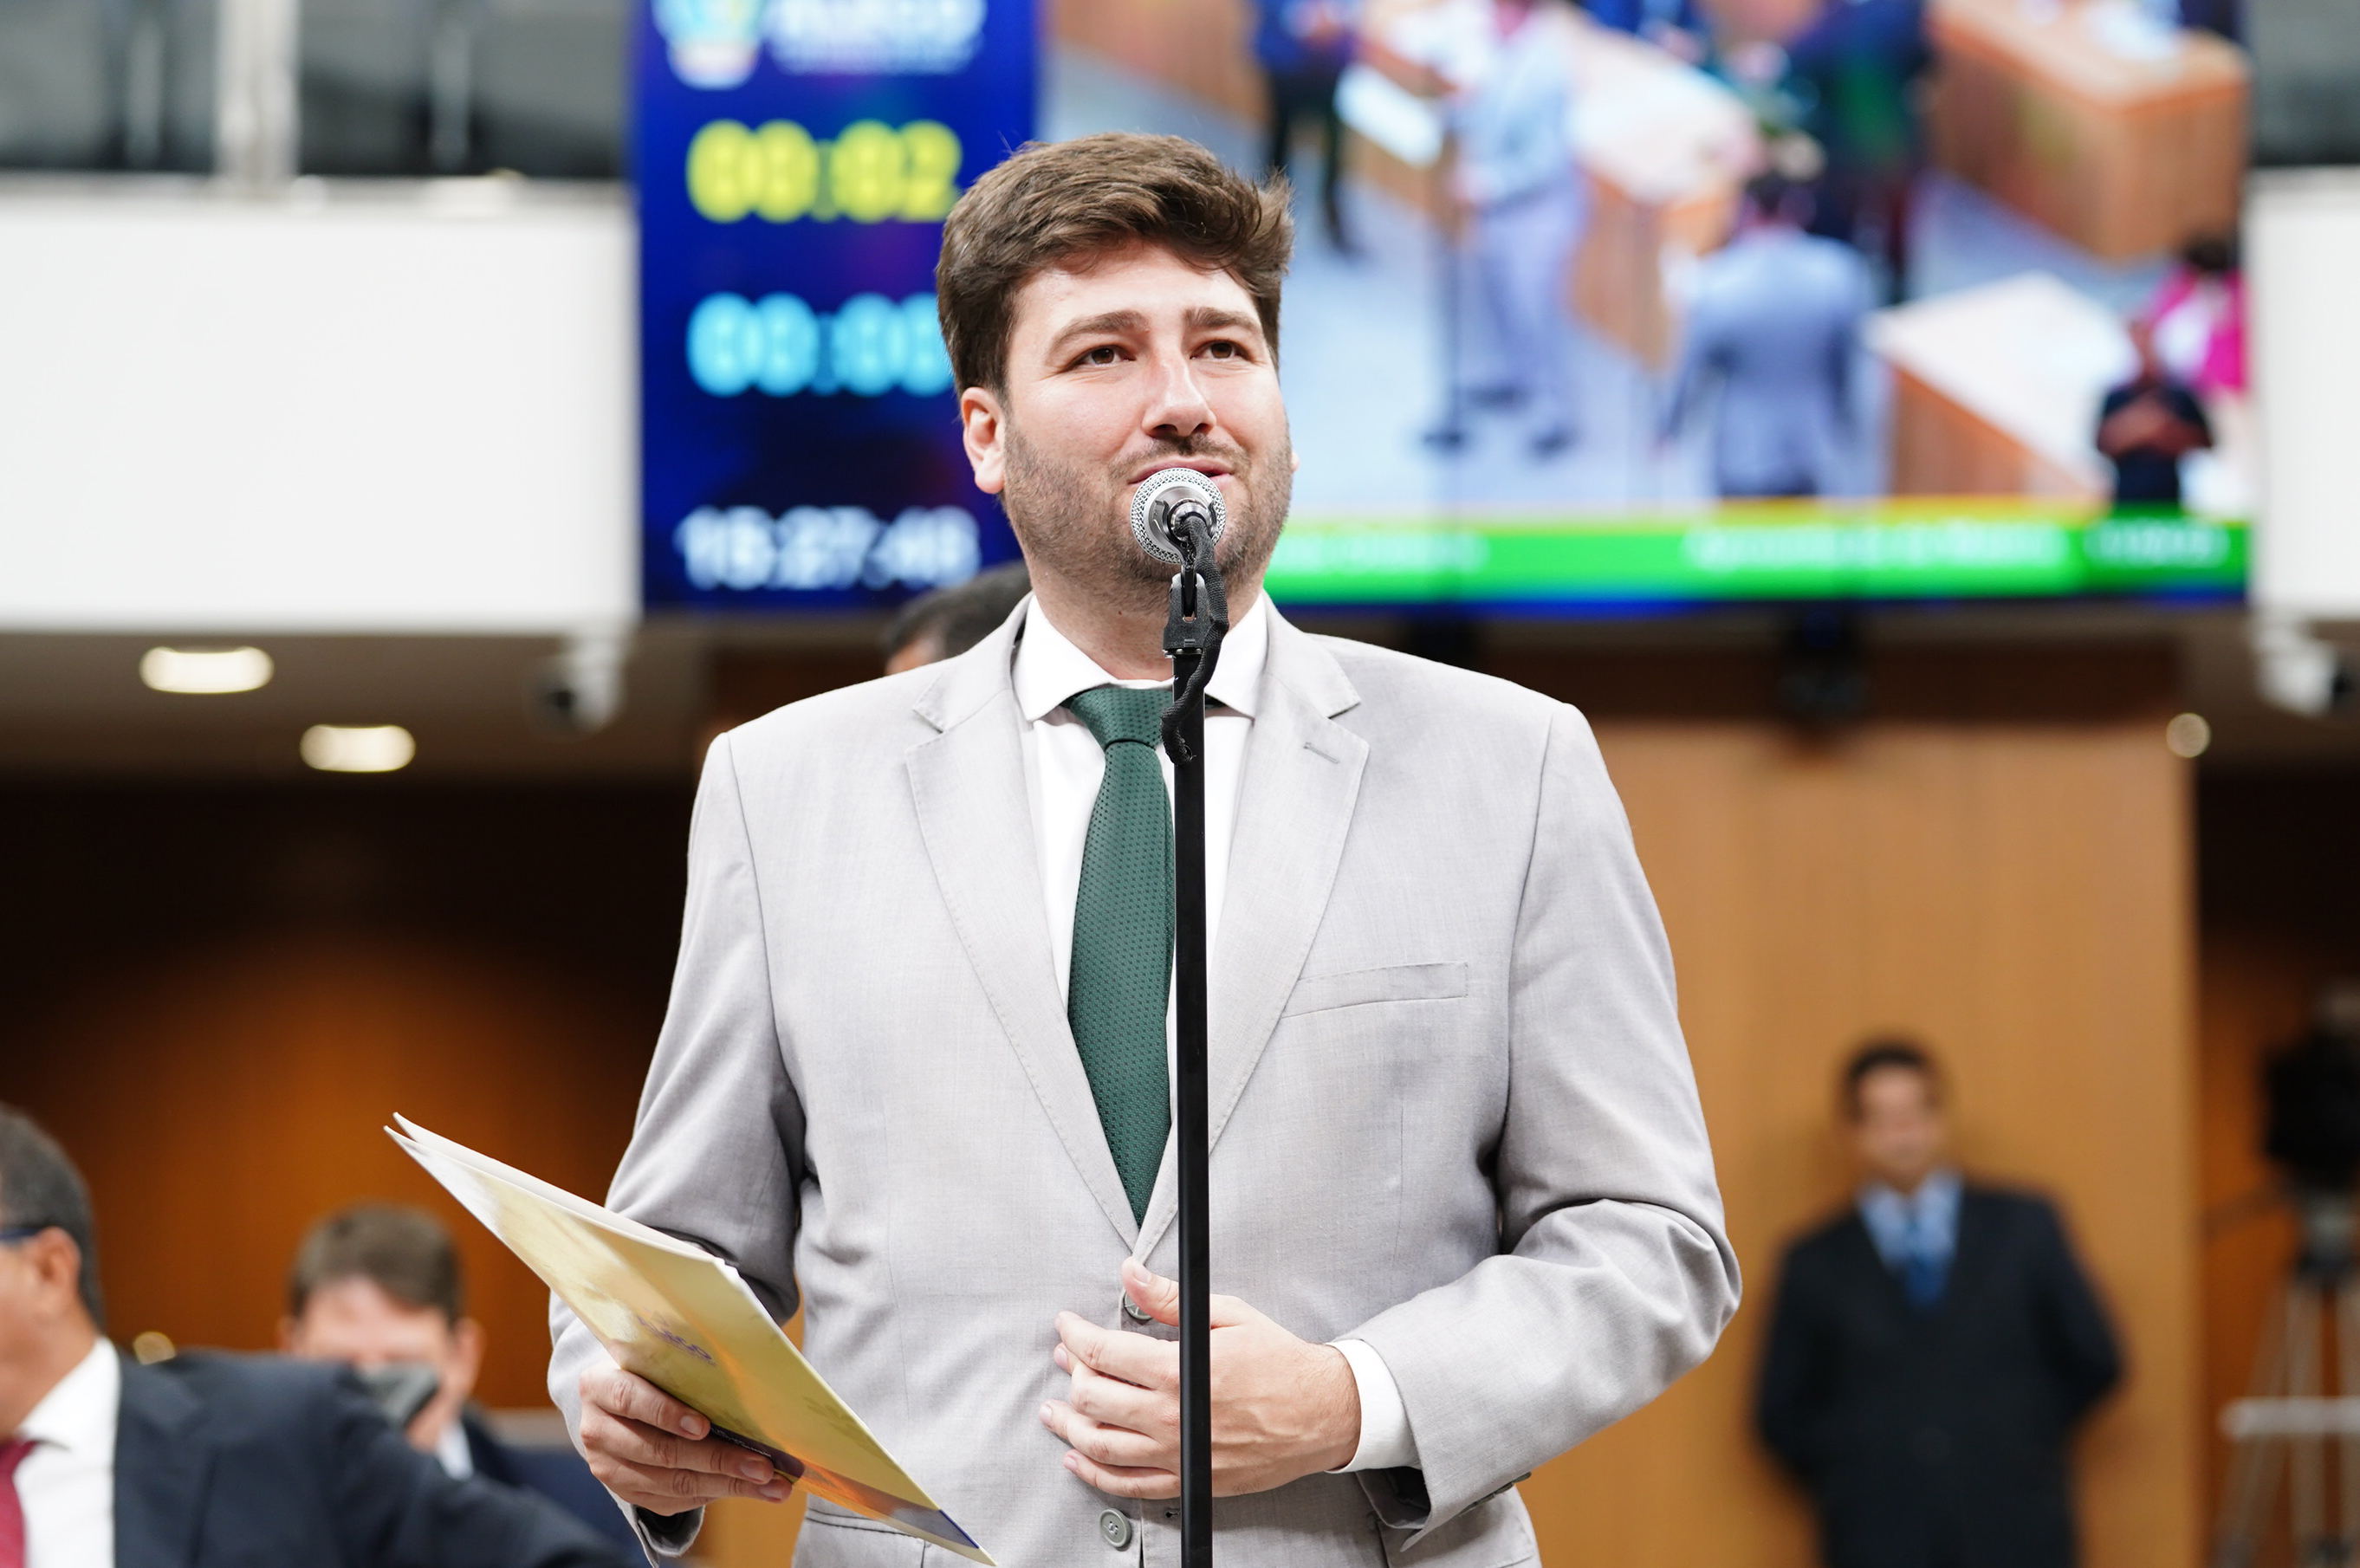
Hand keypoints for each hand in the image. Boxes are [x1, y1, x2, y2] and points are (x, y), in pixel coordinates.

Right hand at [578, 1360, 793, 1513]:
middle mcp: (596, 1430)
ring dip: (726, 1485)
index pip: (631, 1399)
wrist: (614, 1404)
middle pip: (660, 1451)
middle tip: (762, 1467)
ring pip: (671, 1483)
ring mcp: (608, 1467)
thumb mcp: (654, 1361)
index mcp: (600, 1387)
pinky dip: (713, 1495)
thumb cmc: (649, 1373)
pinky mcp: (625, 1492)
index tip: (705, 1426)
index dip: (667, 1413)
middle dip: (718, 1460)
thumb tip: (749, 1384)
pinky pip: (672, 1500)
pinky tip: (746, 1489)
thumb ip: (683, 1370)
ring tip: (769, 1486)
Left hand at [1039, 1259, 1360, 1498]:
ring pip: (1100, 1445)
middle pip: (1093, 1398)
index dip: (1075, 1335)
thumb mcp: (1228, 1316)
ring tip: (1055, 1411)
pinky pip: (1128, 1484)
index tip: (1068, 1325)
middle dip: (1070, 1374)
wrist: (1321, 1413)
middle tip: (1065, 1359)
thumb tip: (1133, 1275)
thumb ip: (1170, 1299)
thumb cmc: (1282, 1364)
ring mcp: (1176, 1453)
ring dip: (1069, 1426)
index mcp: (1178, 1371)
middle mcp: (1171, 1416)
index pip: (1103, 1352)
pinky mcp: (1187, 1479)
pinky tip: (1079, 1460)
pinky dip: (1094, 1475)